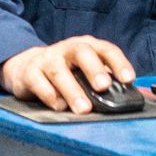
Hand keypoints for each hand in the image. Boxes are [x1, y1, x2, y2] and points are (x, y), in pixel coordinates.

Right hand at [0, 36, 135, 114]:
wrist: (27, 67)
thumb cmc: (66, 71)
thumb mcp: (84, 71)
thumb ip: (102, 81)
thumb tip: (123, 99)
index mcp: (87, 47)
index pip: (106, 50)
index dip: (118, 63)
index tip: (128, 79)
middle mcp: (67, 49)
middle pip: (82, 52)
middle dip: (94, 69)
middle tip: (103, 86)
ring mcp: (47, 58)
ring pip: (59, 71)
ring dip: (72, 90)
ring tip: (83, 108)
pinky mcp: (30, 72)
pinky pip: (38, 82)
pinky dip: (50, 95)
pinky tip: (59, 106)